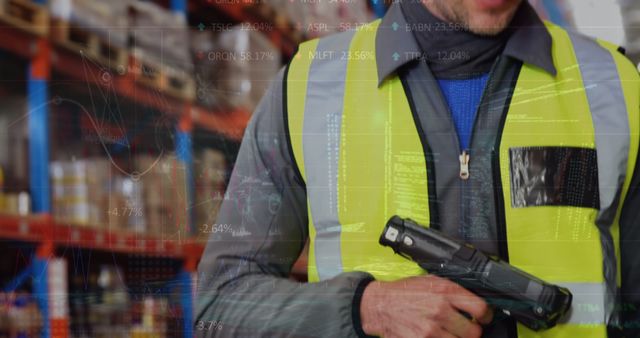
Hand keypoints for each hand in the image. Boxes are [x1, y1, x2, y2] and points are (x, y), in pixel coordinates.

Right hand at [360, 275, 492, 337]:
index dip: (486, 316)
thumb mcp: (430, 282)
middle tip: (465, 328)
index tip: (483, 318)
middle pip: (474, 332)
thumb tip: (474, 300)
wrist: (379, 305)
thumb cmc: (404, 293)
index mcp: (444, 291)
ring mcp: (431, 330)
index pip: (480, 308)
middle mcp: (439, 310)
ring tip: (447, 332)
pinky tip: (436, 335)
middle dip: (471, 331)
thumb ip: (453, 290)